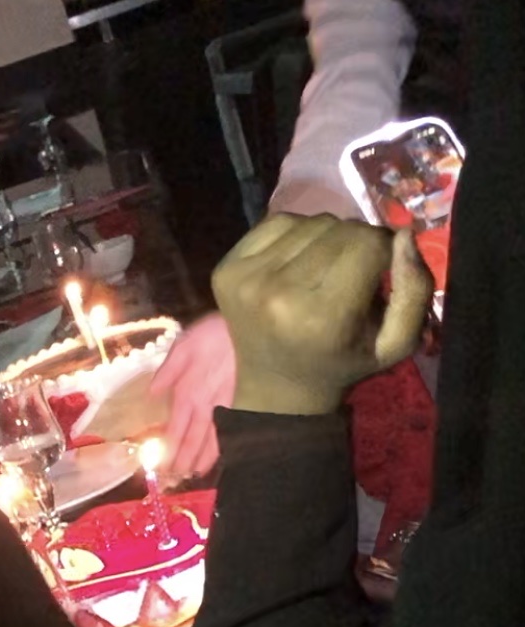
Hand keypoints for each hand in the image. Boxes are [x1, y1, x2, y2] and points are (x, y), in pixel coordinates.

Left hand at [149, 312, 235, 478]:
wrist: (248, 329)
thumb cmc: (213, 334)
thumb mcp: (183, 346)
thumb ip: (167, 372)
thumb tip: (151, 394)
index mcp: (187, 393)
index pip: (175, 430)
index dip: (169, 450)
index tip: (162, 466)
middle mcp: (205, 406)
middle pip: (193, 441)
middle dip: (184, 461)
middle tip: (177, 478)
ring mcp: (224, 408)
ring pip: (213, 440)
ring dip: (204, 460)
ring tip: (197, 474)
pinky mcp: (239, 405)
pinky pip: (229, 431)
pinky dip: (224, 446)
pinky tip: (222, 454)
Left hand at [213, 215, 433, 415]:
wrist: (276, 389)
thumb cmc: (341, 364)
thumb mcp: (394, 346)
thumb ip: (415, 292)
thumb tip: (405, 235)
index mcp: (322, 317)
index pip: (368, 243)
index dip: (382, 250)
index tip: (379, 273)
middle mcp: (278, 294)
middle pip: (338, 228)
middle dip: (355, 244)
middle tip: (350, 275)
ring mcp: (246, 280)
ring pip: (309, 221)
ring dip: (325, 238)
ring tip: (322, 272)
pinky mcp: (226, 269)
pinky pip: (277, 222)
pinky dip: (295, 235)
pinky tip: (296, 265)